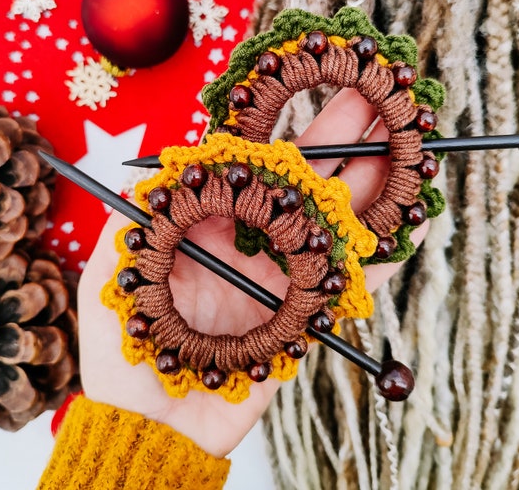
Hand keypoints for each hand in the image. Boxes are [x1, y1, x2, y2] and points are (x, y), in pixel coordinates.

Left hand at [78, 87, 427, 457]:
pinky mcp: (302, 317)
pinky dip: (379, 260)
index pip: (249, 167)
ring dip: (370, 190)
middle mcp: (248, 244)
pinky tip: (410, 230)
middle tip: (376, 102)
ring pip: (330, 225)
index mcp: (206, 227)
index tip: (306, 91)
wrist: (153, 426)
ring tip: (406, 154)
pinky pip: (345, 284)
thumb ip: (126, 224)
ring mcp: (279, 278)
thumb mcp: (108, 280)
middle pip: (300, 185)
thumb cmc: (122, 354)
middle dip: (339, 142)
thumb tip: (147, 167)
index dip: (279, 128)